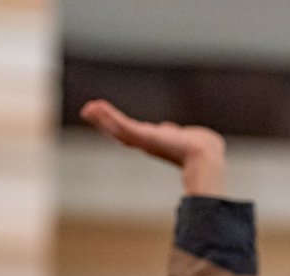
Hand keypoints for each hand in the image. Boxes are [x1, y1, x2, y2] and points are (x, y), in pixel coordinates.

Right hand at [80, 100, 226, 196]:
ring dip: (102, 118)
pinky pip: (121, 124)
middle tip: (88, 111)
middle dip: (103, 121)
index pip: (129, 133)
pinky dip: (109, 116)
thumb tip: (169, 129)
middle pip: (119, 132)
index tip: (102, 117)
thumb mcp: (178, 135)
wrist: (202, 154)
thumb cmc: (196, 147)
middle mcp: (145, 143)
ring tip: (89, 109)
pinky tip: (98, 107)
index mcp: (152, 142)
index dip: (114, 126)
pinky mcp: (141, 136)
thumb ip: (171, 132)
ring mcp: (142, 141)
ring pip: (117, 128)